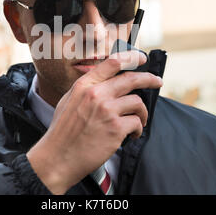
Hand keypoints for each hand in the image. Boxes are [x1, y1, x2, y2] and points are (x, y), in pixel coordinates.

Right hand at [26, 50, 162, 193]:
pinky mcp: (115, 128)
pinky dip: (137, 130)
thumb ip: (87, 89)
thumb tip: (106, 81)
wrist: (57, 158)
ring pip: (137, 102)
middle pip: (132, 79)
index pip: (112, 62)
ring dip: (142, 113)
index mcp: (84, 85)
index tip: (141, 59)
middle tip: (157, 82)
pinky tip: (131, 136)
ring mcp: (107, 110)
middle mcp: (96, 94)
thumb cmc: (62, 132)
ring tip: (137, 122)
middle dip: (149, 79)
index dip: (131, 58)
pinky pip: (137, 123)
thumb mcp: (68, 101)